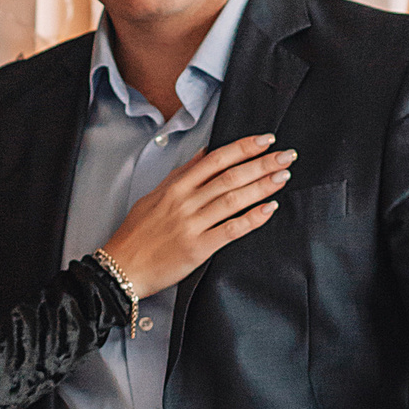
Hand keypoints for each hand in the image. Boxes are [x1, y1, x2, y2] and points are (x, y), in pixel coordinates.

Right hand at [102, 135, 294, 301]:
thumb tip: (204, 152)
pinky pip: (230, 229)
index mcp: (175, 187)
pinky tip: (269, 209)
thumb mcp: (155, 196)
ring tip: (283, 176)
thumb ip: (182, 174)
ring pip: (233, 199)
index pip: (215, 159)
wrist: (121, 268)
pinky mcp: (197, 248)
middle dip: (261, 163)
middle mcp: (185, 202)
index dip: (243, 148)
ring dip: (261, 186)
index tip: (265, 140)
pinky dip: (252, 218)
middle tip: (287, 156)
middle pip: (229, 176)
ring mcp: (191, 224)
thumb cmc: (137, 234)